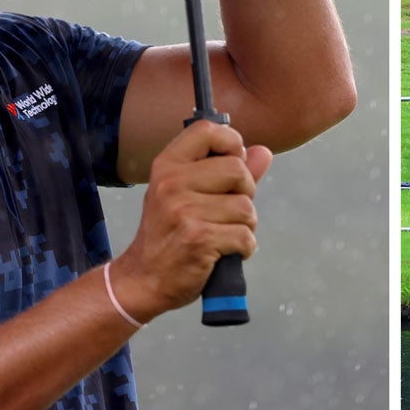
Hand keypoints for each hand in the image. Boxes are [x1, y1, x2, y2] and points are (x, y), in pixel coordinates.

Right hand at [110, 121, 271, 322]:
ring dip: (245, 225)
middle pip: (237, 169)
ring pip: (245, 206)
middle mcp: (171, 183)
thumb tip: (264, 152)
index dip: (231, 143)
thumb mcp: (188, 195)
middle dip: (245, 192)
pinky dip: (243, 247)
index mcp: (167, 165)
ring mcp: (183, 211)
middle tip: (229, 211)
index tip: (234, 162)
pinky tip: (225, 252)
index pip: (207, 130)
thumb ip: (228, 173)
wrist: (145, 279)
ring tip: (224, 233)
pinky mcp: (198, 239)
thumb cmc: (170, 234)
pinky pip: (245, 235)